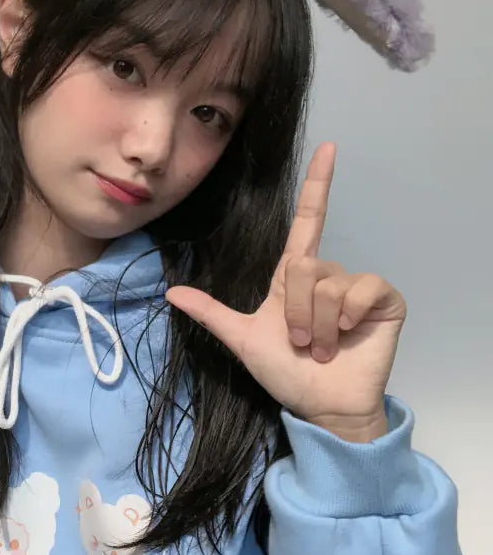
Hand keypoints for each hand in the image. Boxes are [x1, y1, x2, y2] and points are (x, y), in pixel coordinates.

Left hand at [165, 143, 406, 438]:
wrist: (319, 406)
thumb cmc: (284, 373)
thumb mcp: (242, 339)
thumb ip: (211, 313)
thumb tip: (171, 291)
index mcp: (294, 277)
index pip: (307, 221)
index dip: (316, 185)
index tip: (328, 148)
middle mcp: (326, 274)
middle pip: (306, 265)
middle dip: (296, 312)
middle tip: (300, 343)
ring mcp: (356, 287)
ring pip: (329, 283)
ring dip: (319, 324)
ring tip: (321, 348)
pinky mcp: (383, 301)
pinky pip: (363, 289)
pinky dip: (349, 316)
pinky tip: (349, 334)